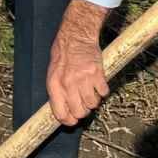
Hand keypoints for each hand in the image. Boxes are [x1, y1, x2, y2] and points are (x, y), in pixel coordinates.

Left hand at [46, 0, 110, 125]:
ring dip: (93, 100)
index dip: (68, 121)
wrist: (76, 36)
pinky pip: (104, 93)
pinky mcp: (97, 75)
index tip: (72, 120)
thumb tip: (64, 111)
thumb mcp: (53, 73)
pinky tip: (98, 84)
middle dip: (83, 111)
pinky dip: (103, 92)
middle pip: (80, 113)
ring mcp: (84, 80)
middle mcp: (68, 85)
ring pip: (93, 105)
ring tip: (90, 90)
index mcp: (54, 86)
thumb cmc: (63, 55)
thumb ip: (57, 92)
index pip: (60, 114)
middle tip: (83, 102)